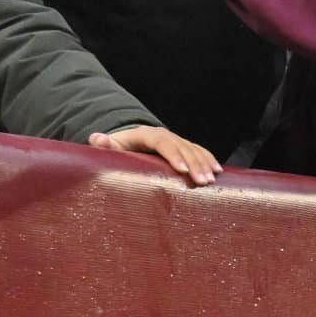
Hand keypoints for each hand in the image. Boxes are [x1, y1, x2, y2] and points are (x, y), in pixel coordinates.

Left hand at [88, 126, 220, 185]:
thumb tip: (97, 138)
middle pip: (183, 147)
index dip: (174, 155)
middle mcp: (164, 136)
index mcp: (147, 135)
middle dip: (194, 164)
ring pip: (194, 149)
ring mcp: (176, 141)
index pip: (163, 142)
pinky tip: (218, 171)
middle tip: (202, 181)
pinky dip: (209, 160)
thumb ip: (104, 145)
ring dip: (205, 164)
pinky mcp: (183, 148)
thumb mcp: (109, 147)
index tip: (182, 170)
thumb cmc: (117, 151)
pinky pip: (199, 152)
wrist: (128, 145)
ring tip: (211, 180)